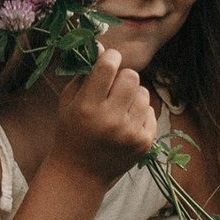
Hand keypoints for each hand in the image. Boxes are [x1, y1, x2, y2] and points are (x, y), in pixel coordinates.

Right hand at [47, 40, 161, 189]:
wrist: (80, 174)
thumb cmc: (71, 132)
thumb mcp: (68, 102)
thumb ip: (84, 74)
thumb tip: (100, 45)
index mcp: (87, 107)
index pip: (108, 66)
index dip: (110, 57)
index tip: (109, 60)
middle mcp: (110, 120)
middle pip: (132, 76)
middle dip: (123, 78)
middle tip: (113, 88)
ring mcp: (130, 133)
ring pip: (144, 93)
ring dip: (132, 96)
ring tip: (118, 108)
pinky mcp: (144, 143)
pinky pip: (151, 111)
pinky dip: (140, 113)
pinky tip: (125, 123)